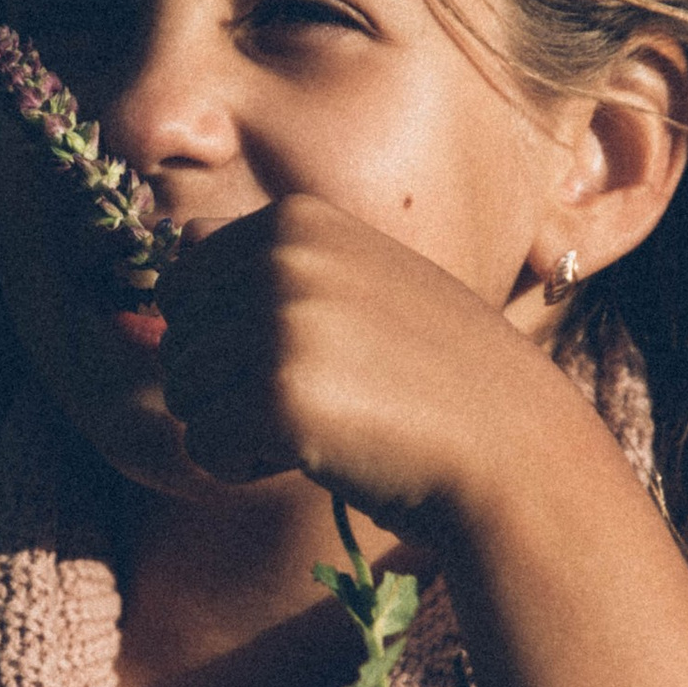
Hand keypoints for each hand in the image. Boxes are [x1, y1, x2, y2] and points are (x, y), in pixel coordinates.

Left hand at [155, 195, 568, 532]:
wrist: (511, 447)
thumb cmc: (434, 374)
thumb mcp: (361, 281)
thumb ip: (276, 261)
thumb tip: (181, 239)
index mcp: (296, 219)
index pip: (184, 282)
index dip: (232, 336)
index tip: (310, 353)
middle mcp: (281, 258)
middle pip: (176, 339)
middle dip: (227, 383)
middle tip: (317, 397)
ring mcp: (278, 324)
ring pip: (182, 394)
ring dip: (237, 426)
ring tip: (322, 423)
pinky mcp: (277, 397)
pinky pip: (202, 446)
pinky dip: (244, 467)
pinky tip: (317, 454)